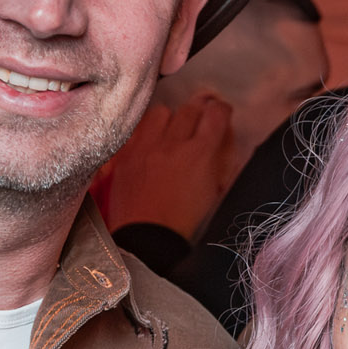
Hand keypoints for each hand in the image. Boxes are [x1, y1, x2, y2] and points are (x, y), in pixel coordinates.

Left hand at [100, 91, 233, 239]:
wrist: (148, 240)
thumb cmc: (185, 220)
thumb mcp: (213, 190)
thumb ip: (218, 159)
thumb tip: (219, 138)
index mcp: (201, 154)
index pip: (217, 114)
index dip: (222, 110)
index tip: (220, 114)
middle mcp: (173, 144)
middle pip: (190, 108)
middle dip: (198, 111)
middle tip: (199, 121)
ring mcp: (146, 147)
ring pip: (161, 112)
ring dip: (170, 118)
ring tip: (170, 131)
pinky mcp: (125, 154)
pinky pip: (138, 127)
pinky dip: (147, 130)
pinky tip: (150, 141)